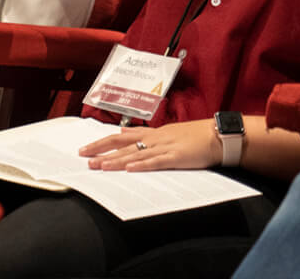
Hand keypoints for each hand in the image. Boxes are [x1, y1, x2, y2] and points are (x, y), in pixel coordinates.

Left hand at [78, 119, 219, 172]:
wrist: (216, 136)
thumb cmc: (193, 136)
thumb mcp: (165, 131)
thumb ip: (143, 132)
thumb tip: (123, 131)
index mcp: (151, 133)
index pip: (121, 137)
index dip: (102, 142)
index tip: (87, 148)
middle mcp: (153, 138)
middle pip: (122, 143)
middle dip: (102, 151)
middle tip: (84, 158)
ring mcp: (163, 147)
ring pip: (134, 153)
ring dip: (116, 160)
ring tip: (99, 166)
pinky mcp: (175, 157)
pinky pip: (155, 161)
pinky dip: (141, 165)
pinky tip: (130, 169)